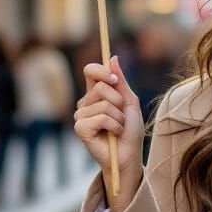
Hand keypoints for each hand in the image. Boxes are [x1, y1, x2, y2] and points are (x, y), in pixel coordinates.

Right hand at [74, 56, 143, 199]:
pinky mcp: (80, 129)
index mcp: (96, 93)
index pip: (90, 71)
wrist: (129, 154)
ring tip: (117, 127)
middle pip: (101, 87)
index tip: (114, 79)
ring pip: (104, 104)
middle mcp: (86, 102)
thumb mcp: (130, 101)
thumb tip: (113, 58)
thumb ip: (121, 81)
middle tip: (121, 116)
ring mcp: (81, 116)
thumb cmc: (130, 129)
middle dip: (119, 101)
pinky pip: (100, 117)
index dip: (101, 71)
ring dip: (118, 117)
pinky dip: (113, 125)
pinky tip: (112, 134)